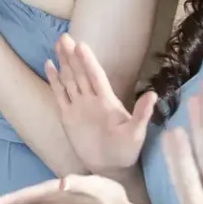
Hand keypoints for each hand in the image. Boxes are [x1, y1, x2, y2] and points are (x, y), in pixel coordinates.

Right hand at [44, 33, 156, 173]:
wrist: (111, 166)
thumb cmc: (126, 149)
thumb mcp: (137, 133)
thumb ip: (142, 114)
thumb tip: (153, 94)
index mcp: (107, 101)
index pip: (96, 76)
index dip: (88, 62)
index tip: (82, 46)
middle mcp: (91, 99)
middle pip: (80, 73)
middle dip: (73, 56)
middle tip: (65, 37)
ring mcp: (78, 106)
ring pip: (69, 80)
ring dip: (63, 63)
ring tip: (58, 44)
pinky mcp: (67, 116)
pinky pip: (59, 95)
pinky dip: (54, 80)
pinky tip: (50, 66)